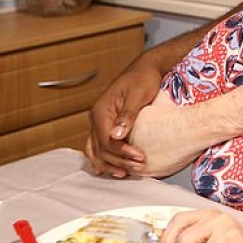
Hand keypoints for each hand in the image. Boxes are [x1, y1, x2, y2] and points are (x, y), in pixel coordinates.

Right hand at [85, 61, 161, 176]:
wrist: (146, 69)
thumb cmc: (144, 78)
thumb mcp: (138, 95)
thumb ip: (127, 115)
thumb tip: (116, 136)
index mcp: (100, 111)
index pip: (106, 141)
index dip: (122, 152)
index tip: (140, 157)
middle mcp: (96, 118)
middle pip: (100, 149)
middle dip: (119, 161)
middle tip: (139, 167)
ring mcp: (99, 122)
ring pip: (96, 151)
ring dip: (110, 164)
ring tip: (127, 173)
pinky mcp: (107, 124)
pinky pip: (99, 146)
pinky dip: (105, 159)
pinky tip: (115, 168)